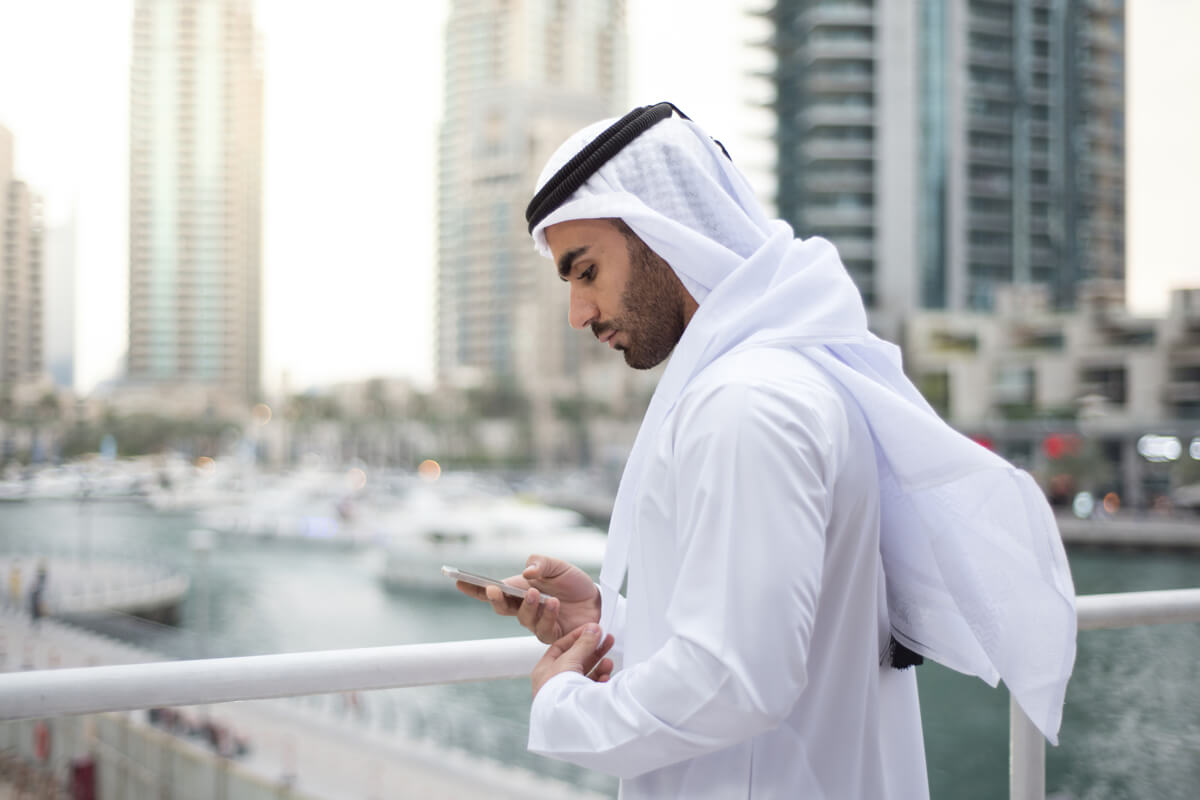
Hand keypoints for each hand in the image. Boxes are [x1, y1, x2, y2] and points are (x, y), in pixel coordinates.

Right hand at [454, 554, 600, 643]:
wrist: (597, 601)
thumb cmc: (573, 583)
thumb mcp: (558, 566)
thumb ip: (541, 563)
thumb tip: (527, 573)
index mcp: (520, 589)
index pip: (493, 590)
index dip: (474, 588)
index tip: (458, 580)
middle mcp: (524, 607)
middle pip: (501, 607)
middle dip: (495, 599)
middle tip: (494, 589)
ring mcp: (536, 622)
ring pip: (522, 619)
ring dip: (528, 605)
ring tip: (537, 594)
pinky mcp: (551, 634)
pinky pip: (543, 629)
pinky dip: (547, 616)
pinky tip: (554, 604)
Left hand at [532, 624, 614, 697]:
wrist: (563, 720)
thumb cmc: (557, 691)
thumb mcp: (569, 660)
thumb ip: (583, 644)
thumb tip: (593, 629)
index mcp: (545, 671)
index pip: (560, 648)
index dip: (576, 637)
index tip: (591, 629)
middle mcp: (555, 682)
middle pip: (576, 659)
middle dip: (593, 649)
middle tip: (608, 639)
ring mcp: (568, 693)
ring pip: (586, 674)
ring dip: (598, 666)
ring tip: (608, 661)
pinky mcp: (580, 703)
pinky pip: (591, 688)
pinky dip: (600, 680)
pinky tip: (605, 676)